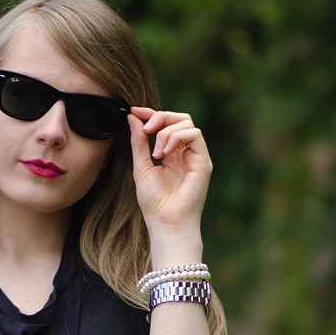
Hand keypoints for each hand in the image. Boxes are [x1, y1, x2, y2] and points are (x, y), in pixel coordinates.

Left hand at [128, 107, 211, 242]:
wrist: (166, 223)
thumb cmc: (154, 203)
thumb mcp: (141, 167)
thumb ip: (138, 142)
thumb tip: (132, 117)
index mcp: (171, 154)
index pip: (166, 124)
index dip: (150, 113)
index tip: (133, 111)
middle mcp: (185, 153)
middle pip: (179, 118)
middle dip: (160, 116)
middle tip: (146, 128)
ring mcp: (196, 156)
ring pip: (187, 123)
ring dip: (166, 131)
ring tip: (156, 153)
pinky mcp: (203, 161)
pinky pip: (194, 134)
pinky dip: (177, 137)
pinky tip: (165, 153)